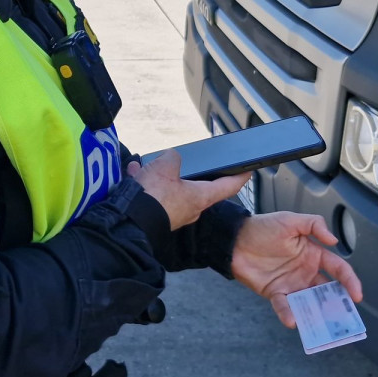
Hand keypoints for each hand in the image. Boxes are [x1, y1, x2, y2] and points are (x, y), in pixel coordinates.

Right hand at [128, 150, 252, 230]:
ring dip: (163, 177)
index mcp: (200, 196)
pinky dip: (148, 184)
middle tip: (186, 162)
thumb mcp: (166, 164)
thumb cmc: (154, 196)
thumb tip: (171, 158)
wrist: (129, 219)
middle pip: (198, 187)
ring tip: (149, 166)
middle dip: (191, 174)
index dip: (239, 177)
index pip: (228, 186)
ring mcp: (175, 214)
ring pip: (173, 190)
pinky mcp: (158, 216)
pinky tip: (135, 174)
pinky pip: (156, 196)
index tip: (247, 172)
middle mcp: (191, 208)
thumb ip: (173, 157)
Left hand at [230, 212, 362, 328]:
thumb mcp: (290, 220)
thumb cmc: (263, 227)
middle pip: (328, 291)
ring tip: (323, 324)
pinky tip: (292, 320)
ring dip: (316, 313)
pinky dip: (288, 314)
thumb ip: (314, 225)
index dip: (350, 281)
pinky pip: (284, 306)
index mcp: (313, 255)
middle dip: (338, 303)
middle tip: (345, 316)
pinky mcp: (275, 293)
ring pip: (309, 302)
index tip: (356, 295)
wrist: (236, 238)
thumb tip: (334, 240)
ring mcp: (291, 284)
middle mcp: (305, 272)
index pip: (338, 269)